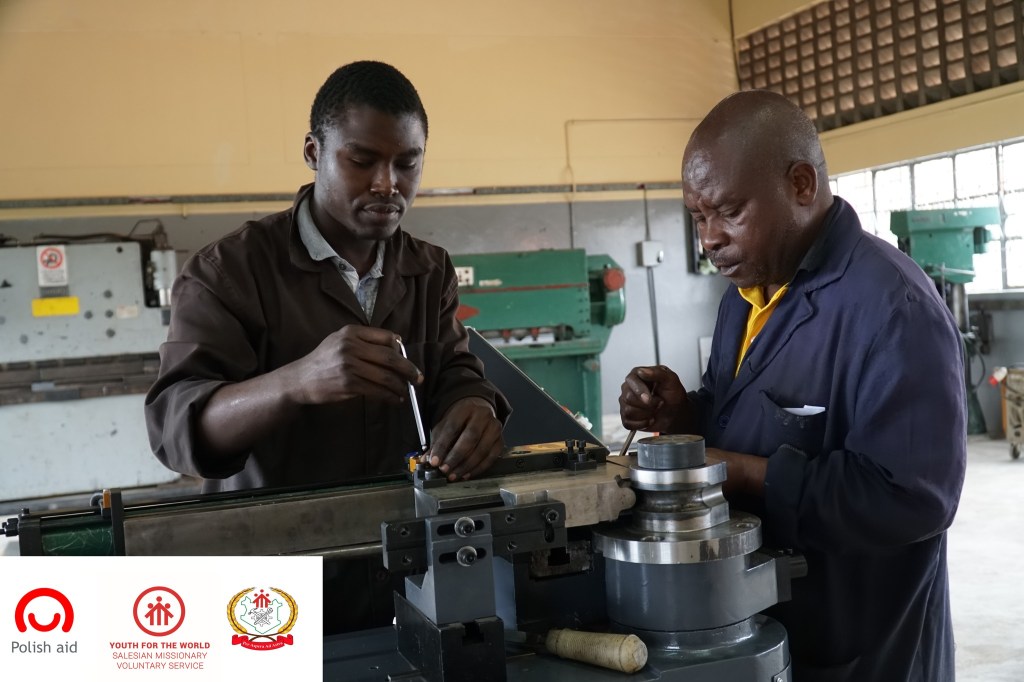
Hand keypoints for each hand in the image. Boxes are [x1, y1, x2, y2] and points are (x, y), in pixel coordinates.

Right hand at [289, 325, 421, 404]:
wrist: (299, 380)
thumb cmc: (323, 361)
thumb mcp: (340, 341)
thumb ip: (364, 341)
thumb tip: (397, 347)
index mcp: (352, 332)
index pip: (387, 337)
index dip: (401, 350)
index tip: (407, 360)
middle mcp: (351, 346)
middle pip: (391, 357)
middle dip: (408, 369)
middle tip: (418, 378)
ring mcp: (349, 365)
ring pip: (386, 376)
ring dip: (400, 386)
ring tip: (405, 392)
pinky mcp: (349, 383)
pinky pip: (377, 390)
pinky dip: (390, 397)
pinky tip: (394, 400)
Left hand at [427, 397, 504, 480]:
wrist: (478, 415)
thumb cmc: (460, 422)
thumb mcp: (445, 426)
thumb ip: (436, 442)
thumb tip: (427, 460)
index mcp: (465, 408)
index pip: (452, 427)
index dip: (442, 446)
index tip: (434, 461)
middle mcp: (482, 415)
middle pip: (470, 437)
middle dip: (456, 456)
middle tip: (445, 469)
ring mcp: (494, 428)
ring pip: (482, 449)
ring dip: (466, 466)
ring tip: (453, 475)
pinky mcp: (500, 441)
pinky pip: (491, 458)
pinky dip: (478, 469)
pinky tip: (466, 474)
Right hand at [619, 365, 688, 432]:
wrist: (676, 412)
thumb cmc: (672, 394)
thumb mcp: (671, 380)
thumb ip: (657, 373)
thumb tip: (641, 371)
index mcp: (636, 376)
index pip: (631, 382)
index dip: (640, 392)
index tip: (650, 398)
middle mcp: (628, 388)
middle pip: (628, 398)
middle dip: (648, 404)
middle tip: (660, 402)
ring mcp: (626, 403)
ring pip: (628, 411)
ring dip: (647, 414)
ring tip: (655, 410)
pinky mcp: (627, 417)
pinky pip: (627, 423)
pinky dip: (642, 424)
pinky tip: (650, 419)